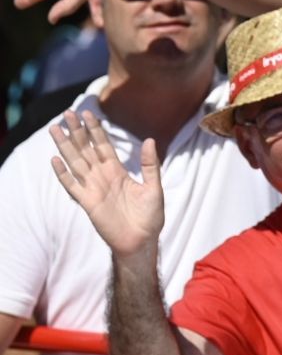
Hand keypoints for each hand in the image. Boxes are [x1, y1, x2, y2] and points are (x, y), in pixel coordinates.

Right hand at [49, 111, 165, 259]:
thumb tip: (149, 139)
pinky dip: (63, 174)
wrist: (142, 241)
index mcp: (118, 171)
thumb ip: (150, 165)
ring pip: (76, 162)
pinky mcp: (88, 203)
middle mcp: (103, 177)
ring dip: (65, 146)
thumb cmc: (150, 216)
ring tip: (56, 129)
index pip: (103, 145)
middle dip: (77, 131)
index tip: (88, 113)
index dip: (95, 130)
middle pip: (86, 149)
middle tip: (68, 113)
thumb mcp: (154, 187)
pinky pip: (72, 186)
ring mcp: (93, 188)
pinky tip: (55, 160)